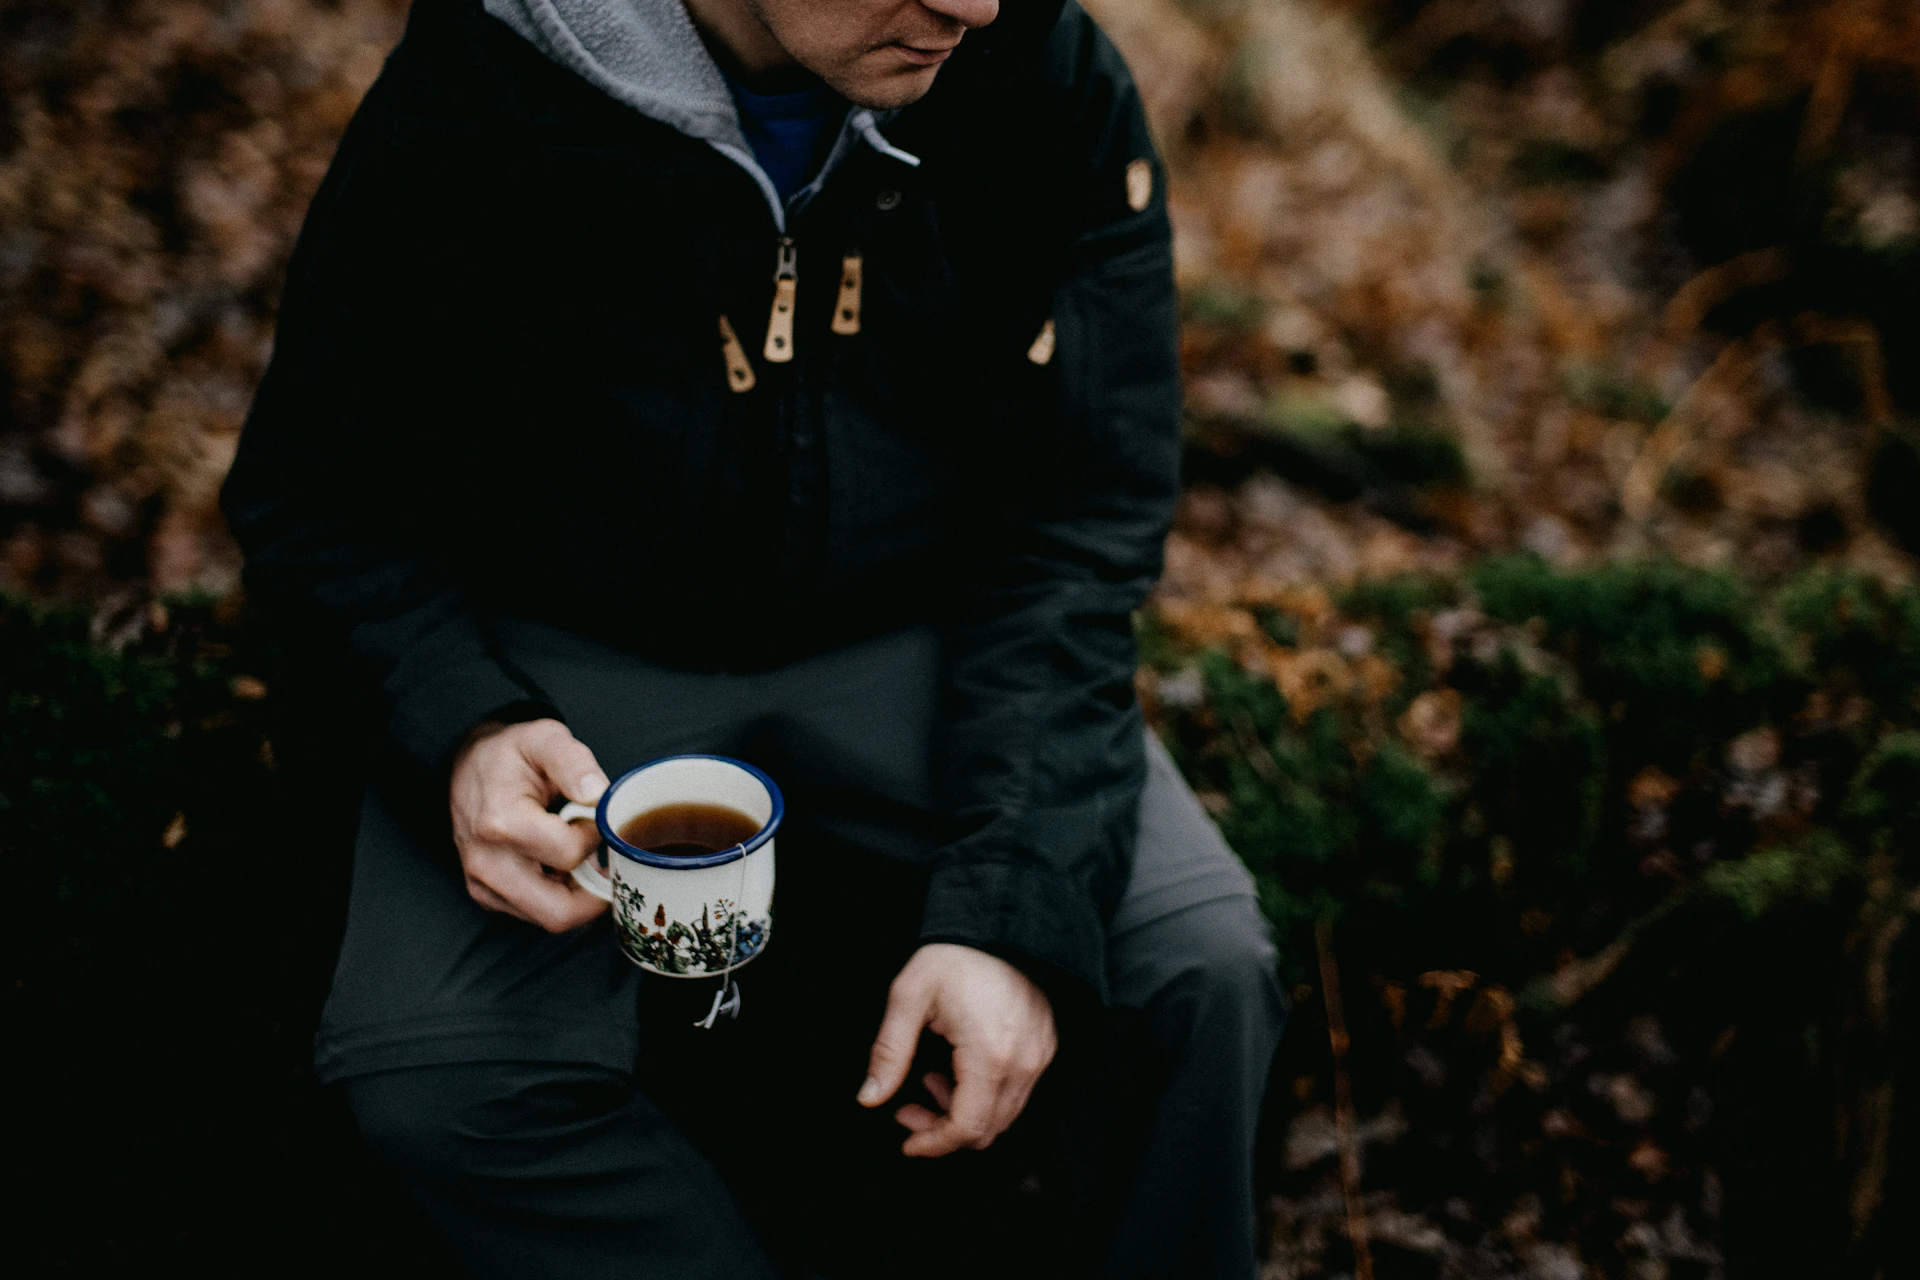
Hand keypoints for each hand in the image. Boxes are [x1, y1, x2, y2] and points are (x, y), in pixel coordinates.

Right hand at [450, 718, 609, 931]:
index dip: (596, 838)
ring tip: (580, 856)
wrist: (468, 766)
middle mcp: (487, 863)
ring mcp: (482, 884)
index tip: (595, 819)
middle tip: (605, 860)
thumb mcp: (545, 738)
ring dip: (577, 894)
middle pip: (560, 911)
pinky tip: (559, 865)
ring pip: (549, 918)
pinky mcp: (484, 895)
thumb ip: (574, 762)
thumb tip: (598, 795)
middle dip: (595, 892)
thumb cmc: (510, 754)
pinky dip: (557, 896)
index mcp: (501, 823)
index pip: (571, 855)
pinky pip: (534, 914)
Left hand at [857, 943, 1057, 1156]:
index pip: (966, 1128)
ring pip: (1003, 1116)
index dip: (933, 1144)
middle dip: (943, 1130)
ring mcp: (1039, 1056)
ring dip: (964, 1113)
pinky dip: (985, 1096)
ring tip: (932, 1077)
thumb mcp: (909, 997)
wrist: (1000, 922)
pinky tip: (958, 1067)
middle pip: (987, 1130)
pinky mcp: (1045, 1047)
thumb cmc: (953, 955)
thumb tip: (869, 1099)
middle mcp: (1024, 1063)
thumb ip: (889, 1053)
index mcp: (990, 1054)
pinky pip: (1017, 1094)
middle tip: (909, 1106)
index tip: (906, 1140)